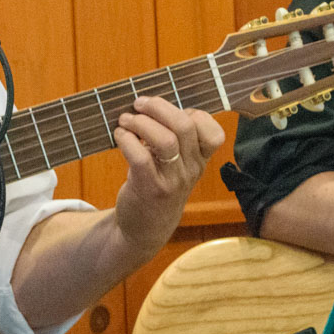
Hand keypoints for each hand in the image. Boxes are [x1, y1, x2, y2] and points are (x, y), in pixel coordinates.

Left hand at [110, 96, 226, 253]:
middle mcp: (191, 170)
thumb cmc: (158, 186)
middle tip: (139, 103)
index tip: (169, 112)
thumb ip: (174, 140)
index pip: (214, 134)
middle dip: (159, 107)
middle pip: (185, 126)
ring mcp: (172, 181)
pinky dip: (127, 139)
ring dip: (141, 122)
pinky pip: (140, 156)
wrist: (145, 230)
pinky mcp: (150, 188)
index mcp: (199, 161)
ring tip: (126, 119)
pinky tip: (119, 135)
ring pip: (165, 139)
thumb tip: (153, 106)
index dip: (194, 114)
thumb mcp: (176, 166)